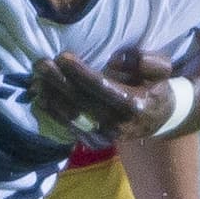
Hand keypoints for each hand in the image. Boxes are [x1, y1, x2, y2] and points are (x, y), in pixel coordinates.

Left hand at [32, 48, 182, 143]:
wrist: (160, 119)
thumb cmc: (157, 87)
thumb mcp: (163, 70)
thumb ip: (146, 61)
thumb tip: (117, 59)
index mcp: (133, 104)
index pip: (101, 87)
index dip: (80, 72)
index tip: (62, 56)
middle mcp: (117, 124)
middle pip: (81, 101)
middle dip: (58, 81)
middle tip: (41, 64)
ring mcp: (105, 135)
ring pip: (71, 116)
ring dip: (51, 96)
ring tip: (36, 79)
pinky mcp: (96, 142)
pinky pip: (70, 127)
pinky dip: (53, 113)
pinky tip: (41, 98)